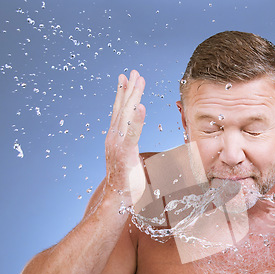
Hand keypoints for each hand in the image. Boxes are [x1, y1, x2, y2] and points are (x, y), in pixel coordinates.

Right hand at [104, 70, 146, 207]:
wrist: (117, 200)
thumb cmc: (128, 185)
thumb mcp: (137, 165)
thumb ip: (143, 155)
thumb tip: (161, 156)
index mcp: (117, 139)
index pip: (120, 112)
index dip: (124, 95)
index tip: (127, 79)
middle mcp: (114, 138)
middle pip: (122, 108)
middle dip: (128, 89)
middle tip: (134, 72)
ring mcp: (117, 144)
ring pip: (125, 114)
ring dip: (132, 96)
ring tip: (138, 80)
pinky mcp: (124, 152)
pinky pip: (131, 132)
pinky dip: (136, 118)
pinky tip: (140, 105)